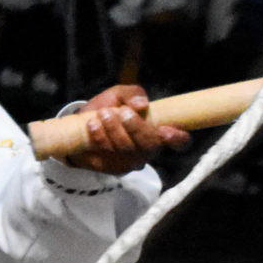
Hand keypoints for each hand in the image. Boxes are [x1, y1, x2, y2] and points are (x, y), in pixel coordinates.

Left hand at [72, 82, 191, 175]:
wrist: (82, 125)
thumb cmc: (109, 109)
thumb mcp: (120, 95)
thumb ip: (132, 94)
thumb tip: (142, 105)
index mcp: (158, 131)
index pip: (180, 142)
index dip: (177, 138)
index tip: (164, 130)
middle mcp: (148, 150)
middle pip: (150, 144)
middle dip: (136, 127)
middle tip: (122, 112)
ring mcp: (132, 161)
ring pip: (127, 148)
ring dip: (114, 128)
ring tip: (103, 113)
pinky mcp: (114, 168)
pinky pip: (108, 154)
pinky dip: (100, 137)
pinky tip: (92, 124)